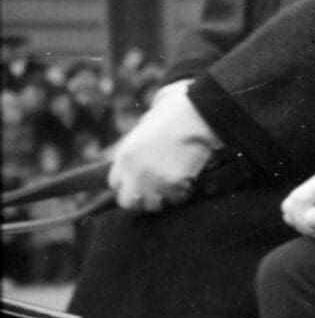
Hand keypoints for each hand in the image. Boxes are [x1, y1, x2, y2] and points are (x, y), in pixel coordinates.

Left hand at [107, 85, 220, 211]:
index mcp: (125, 155)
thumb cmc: (174, 112)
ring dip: (163, 198)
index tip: (139, 184)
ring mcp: (154, 179)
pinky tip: (188, 183)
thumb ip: (140, 141)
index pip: (115, 185)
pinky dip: (183, 193)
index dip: (128, 185)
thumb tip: (144, 143)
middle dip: (140, 199)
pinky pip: (176, 198)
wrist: (195, 116)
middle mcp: (134, 171)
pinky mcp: (174, 183)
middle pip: (127, 202)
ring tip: (174, 189)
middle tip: (155, 193)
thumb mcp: (146, 124)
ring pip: (153, 205)